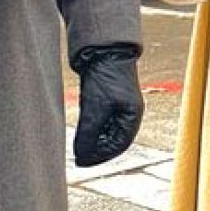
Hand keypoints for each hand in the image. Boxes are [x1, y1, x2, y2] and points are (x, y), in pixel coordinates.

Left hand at [71, 43, 142, 166]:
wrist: (103, 49)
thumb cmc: (105, 77)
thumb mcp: (94, 108)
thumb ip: (88, 134)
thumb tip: (81, 155)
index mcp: (132, 116)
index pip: (118, 145)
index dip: (100, 156)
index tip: (82, 162)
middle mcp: (128, 112)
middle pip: (112, 139)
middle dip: (95, 149)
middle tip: (77, 157)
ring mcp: (119, 104)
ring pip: (106, 130)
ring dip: (92, 139)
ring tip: (77, 146)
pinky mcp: (108, 97)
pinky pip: (101, 119)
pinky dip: (91, 127)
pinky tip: (80, 131)